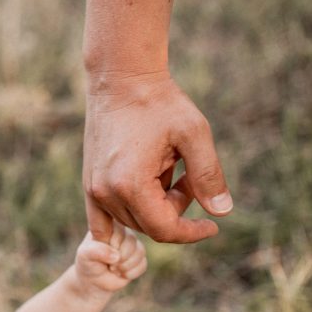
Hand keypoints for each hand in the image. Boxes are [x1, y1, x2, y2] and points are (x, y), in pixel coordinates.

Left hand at [74, 226, 146, 294]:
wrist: (93, 280)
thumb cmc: (88, 263)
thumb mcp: (85, 255)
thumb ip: (96, 251)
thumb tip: (116, 255)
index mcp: (110, 225)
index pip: (119, 230)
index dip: (113, 245)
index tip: (101, 254)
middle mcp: (124, 232)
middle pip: (132, 241)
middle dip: (120, 257)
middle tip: (108, 264)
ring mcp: (133, 245)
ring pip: (140, 252)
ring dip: (125, 266)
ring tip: (113, 269)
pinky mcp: (139, 258)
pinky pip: (143, 264)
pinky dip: (131, 273)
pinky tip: (121, 274)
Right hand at [83, 75, 232, 243]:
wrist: (120, 79)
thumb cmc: (160, 102)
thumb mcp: (194, 134)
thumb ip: (209, 175)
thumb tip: (222, 212)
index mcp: (130, 185)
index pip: (164, 229)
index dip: (192, 232)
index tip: (212, 226)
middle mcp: (105, 193)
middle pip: (148, 226)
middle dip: (175, 210)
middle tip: (187, 174)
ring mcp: (93, 189)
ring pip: (131, 220)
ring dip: (155, 206)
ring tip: (167, 169)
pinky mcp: (89, 183)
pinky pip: (101, 220)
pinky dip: (125, 218)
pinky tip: (141, 206)